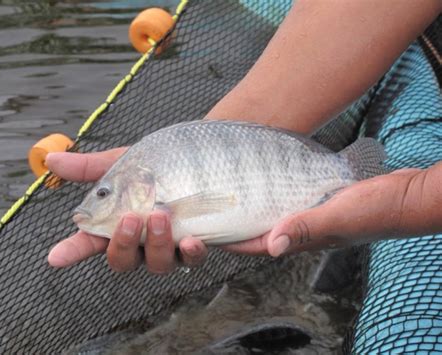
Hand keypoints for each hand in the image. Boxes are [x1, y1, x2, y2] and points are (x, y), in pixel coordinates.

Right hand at [46, 149, 206, 273]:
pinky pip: (192, 260)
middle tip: (132, 219)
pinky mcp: (199, 246)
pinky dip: (190, 253)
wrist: (206, 157)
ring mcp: (171, 246)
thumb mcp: (127, 163)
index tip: (56, 257)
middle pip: (123, 260)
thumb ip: (92, 167)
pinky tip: (192, 240)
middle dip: (122, 245)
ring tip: (162, 216)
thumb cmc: (163, 164)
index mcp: (121, 221)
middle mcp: (143, 240)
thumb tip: (50, 161)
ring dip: (156, 244)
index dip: (73, 251)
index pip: (91, 240)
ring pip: (157, 264)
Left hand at [223, 164, 441, 255]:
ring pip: (277, 215)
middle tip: (215, 209)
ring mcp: (314, 217)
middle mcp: (306, 231)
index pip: (260, 244)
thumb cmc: (378, 210)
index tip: (209, 233)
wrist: (407, 196)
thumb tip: (272, 245)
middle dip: (239, 224)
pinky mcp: (322, 203)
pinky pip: (292, 201)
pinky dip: (277, 195)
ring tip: (234, 193)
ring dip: (256, 208)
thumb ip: (307, 228)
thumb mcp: (339, 217)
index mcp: (307, 240)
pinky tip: (268, 182)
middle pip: (264, 231)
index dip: (234, 240)